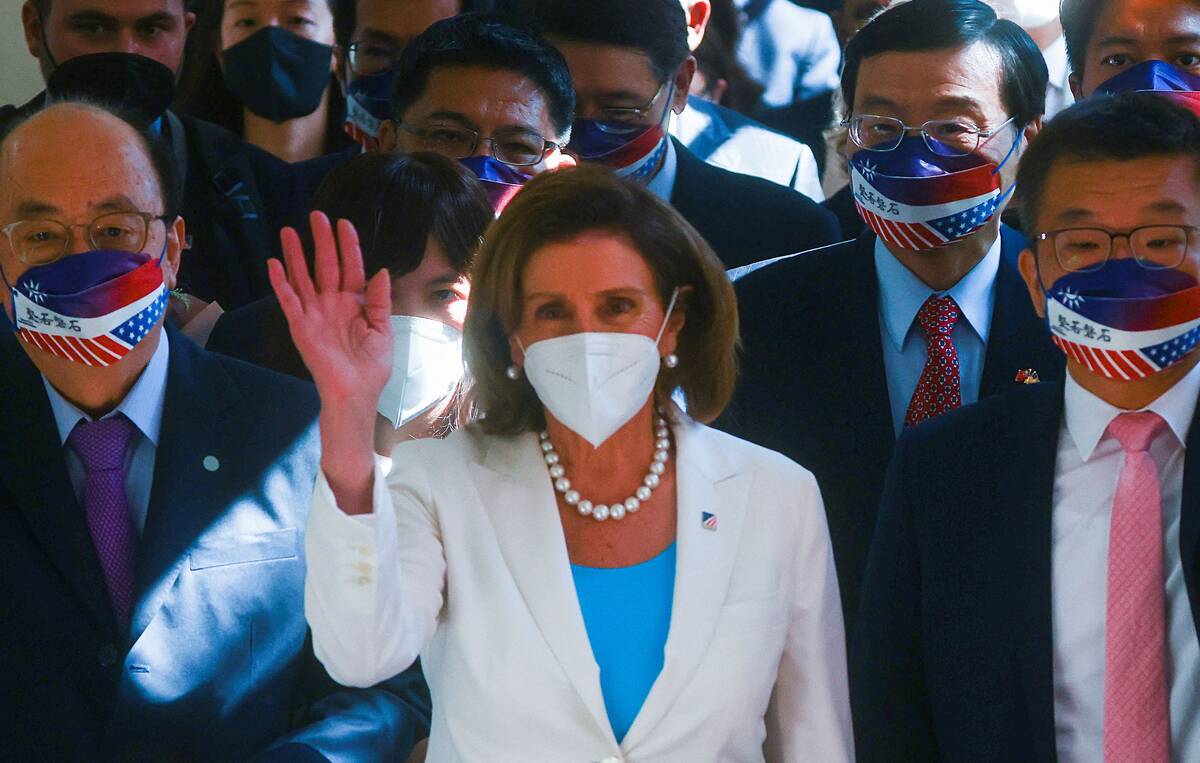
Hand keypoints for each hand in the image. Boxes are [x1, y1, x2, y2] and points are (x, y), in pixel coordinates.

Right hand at [269, 212, 391, 511]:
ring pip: (303, 277)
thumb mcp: (383, 330)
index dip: (348, 247)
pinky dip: (281, 282)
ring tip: (288, 230)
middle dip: (321, 241)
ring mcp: (315, 313)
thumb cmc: (372, 366)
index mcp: (355, 304)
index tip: (344, 223)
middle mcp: (332, 304)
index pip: (351, 268)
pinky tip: (274, 263)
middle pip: (325, 266)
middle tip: (317, 215)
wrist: (355, 394)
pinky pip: (289, 300)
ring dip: (296, 255)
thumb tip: (381, 271)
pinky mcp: (301, 326)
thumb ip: (379, 301)